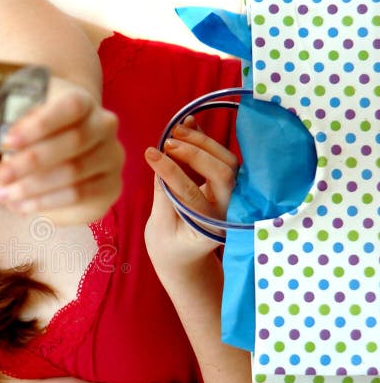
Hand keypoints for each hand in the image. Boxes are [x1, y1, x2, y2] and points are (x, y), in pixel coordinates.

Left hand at [0, 80, 123, 225]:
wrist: (70, 141)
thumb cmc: (40, 127)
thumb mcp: (27, 113)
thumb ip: (16, 121)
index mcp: (84, 101)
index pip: (69, 107)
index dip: (39, 125)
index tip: (7, 141)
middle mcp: (105, 127)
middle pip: (73, 142)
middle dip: (30, 162)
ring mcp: (111, 157)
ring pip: (74, 173)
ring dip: (34, 187)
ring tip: (3, 195)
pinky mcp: (110, 186)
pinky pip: (78, 196)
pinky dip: (46, 203)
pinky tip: (21, 206)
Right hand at [143, 116, 238, 276]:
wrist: (185, 256)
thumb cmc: (169, 245)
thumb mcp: (159, 227)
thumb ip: (162, 193)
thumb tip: (159, 157)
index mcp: (209, 228)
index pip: (192, 193)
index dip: (171, 171)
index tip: (150, 155)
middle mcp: (227, 210)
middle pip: (222, 173)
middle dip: (195, 153)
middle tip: (167, 142)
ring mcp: (231, 196)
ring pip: (227, 161)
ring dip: (202, 142)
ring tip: (175, 131)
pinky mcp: (226, 184)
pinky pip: (221, 157)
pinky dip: (204, 141)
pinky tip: (188, 125)